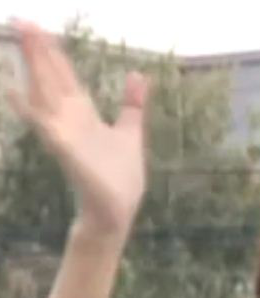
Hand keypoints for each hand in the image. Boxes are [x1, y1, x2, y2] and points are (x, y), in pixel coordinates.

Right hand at [7, 20, 149, 237]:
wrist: (118, 208)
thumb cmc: (120, 175)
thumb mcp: (130, 131)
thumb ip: (131, 104)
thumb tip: (138, 74)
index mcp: (84, 114)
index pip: (66, 77)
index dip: (54, 53)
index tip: (41, 28)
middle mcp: (70, 120)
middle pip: (51, 78)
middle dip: (39, 50)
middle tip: (22, 19)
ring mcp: (65, 133)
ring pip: (45, 94)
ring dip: (32, 68)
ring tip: (19, 40)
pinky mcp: (66, 150)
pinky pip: (44, 126)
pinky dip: (28, 109)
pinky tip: (13, 92)